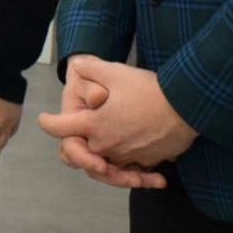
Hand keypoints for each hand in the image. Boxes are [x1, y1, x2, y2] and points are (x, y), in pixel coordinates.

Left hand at [38, 55, 194, 188]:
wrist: (187, 107)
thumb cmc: (149, 88)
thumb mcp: (116, 73)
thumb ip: (91, 68)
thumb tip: (77, 63)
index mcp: (94, 125)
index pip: (59, 128)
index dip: (48, 123)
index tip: (44, 120)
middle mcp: (106, 145)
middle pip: (82, 150)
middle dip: (78, 141)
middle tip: (78, 133)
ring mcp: (127, 156)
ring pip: (106, 163)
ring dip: (103, 158)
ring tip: (104, 149)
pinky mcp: (146, 162)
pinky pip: (131, 168)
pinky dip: (129, 166)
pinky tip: (129, 154)